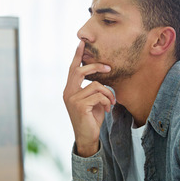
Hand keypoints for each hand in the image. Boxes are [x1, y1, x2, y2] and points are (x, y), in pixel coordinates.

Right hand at [63, 41, 114, 156]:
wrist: (87, 137)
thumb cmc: (91, 118)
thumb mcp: (92, 101)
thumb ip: (92, 89)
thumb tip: (101, 78)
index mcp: (69, 90)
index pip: (73, 69)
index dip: (77, 56)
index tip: (81, 43)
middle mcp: (68, 92)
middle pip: (81, 71)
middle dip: (96, 67)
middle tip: (109, 67)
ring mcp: (72, 99)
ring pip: (96, 85)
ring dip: (108, 93)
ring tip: (111, 102)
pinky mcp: (79, 106)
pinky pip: (98, 95)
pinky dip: (107, 101)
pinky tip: (108, 109)